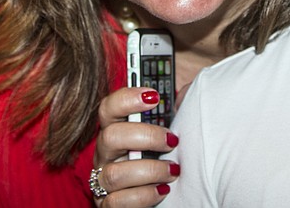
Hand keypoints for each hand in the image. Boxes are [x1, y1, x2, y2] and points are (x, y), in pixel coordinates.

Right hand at [93, 87, 179, 205]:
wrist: (162, 196)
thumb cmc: (163, 156)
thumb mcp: (164, 132)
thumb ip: (171, 112)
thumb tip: (186, 93)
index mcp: (116, 129)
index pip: (109, 108)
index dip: (127, 99)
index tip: (153, 97)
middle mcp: (105, 153)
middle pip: (110, 137)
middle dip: (145, 137)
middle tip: (171, 141)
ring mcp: (103, 180)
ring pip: (114, 174)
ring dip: (150, 171)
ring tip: (173, 170)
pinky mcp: (108, 204)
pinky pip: (118, 202)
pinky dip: (144, 195)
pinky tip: (162, 190)